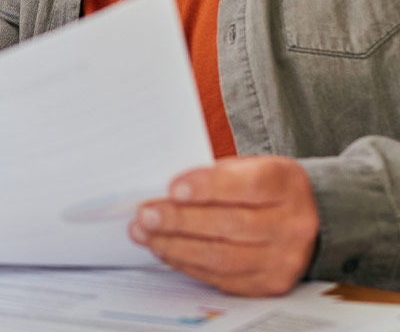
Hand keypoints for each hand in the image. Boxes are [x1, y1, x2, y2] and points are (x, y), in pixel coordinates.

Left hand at [129, 156, 318, 295]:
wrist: (306, 218)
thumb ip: (211, 177)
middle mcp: (293, 224)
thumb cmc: (260, 188)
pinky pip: (222, 277)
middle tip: (145, 216)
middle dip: (180, 221)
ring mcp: (285, 258)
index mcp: (285, 184)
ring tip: (144, 234)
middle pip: (231, 225)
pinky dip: (187, 263)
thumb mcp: (244, 168)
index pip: (248, 186)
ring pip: (223, 257)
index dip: (208, 188)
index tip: (173, 189)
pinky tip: (165, 250)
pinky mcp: (271, 283)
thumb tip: (161, 193)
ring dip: (176, 246)